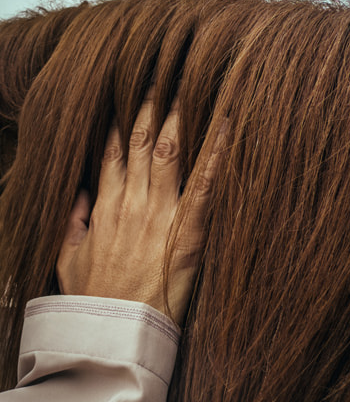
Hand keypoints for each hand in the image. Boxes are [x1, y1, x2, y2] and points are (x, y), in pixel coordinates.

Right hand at [56, 94, 221, 326]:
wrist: (113, 332)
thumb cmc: (94, 298)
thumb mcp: (68, 257)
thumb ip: (72, 221)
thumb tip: (76, 192)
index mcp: (106, 207)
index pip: (113, 151)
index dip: (121, 118)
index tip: (128, 91)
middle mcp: (132, 202)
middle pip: (142, 141)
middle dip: (151, 103)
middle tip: (163, 69)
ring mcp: (160, 215)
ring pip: (170, 153)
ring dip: (181, 116)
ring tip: (192, 81)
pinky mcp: (188, 233)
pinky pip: (206, 186)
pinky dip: (217, 154)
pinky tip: (228, 125)